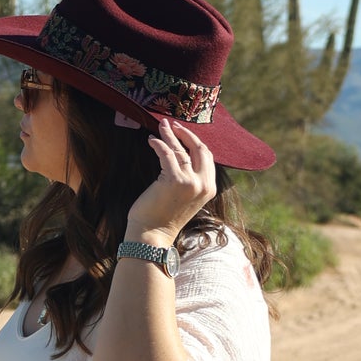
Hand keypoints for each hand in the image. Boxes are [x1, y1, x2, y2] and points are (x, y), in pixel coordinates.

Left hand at [124, 117, 216, 244]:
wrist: (152, 235)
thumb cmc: (163, 217)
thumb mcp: (185, 197)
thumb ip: (190, 180)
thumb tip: (181, 155)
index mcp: (209, 189)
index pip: (207, 157)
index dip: (195, 141)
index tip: (183, 132)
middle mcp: (203, 184)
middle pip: (199, 149)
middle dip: (186, 133)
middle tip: (173, 124)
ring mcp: (190, 182)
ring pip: (181, 150)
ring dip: (169, 135)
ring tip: (160, 127)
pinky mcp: (174, 180)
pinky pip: (167, 154)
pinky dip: (159, 144)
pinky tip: (151, 141)